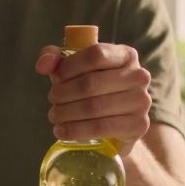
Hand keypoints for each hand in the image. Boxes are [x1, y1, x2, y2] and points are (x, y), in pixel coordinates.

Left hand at [35, 42, 151, 155]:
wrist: (117, 123)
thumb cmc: (93, 89)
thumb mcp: (74, 69)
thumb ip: (55, 59)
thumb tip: (42, 66)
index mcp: (125, 55)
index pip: (95, 54)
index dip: (69, 66)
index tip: (56, 78)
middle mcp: (139, 75)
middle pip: (90, 83)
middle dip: (63, 93)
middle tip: (52, 100)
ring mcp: (142, 101)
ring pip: (93, 107)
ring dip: (66, 113)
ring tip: (54, 116)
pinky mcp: (138, 125)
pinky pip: (100, 127)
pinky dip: (75, 130)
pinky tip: (62, 131)